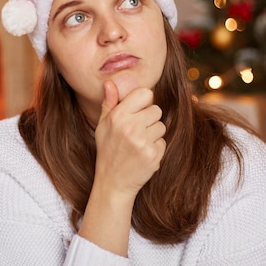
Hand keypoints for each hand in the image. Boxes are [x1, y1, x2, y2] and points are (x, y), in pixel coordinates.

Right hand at [93, 80, 166, 198]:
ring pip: (161, 126)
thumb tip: (110, 82)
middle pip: (156, 110)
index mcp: (118, 116)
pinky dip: (155, 148)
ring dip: (153, 134)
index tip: (138, 111)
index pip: (145, 94)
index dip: (143, 102)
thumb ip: (109, 103)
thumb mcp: (103, 126)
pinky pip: (163, 142)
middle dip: (149, 119)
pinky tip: (142, 155)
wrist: (113, 183)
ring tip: (138, 144)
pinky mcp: (153, 155)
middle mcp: (130, 127)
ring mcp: (143, 142)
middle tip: (137, 132)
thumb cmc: (108, 150)